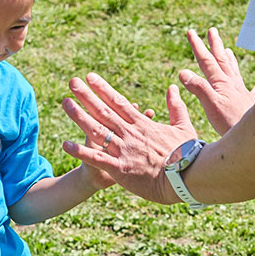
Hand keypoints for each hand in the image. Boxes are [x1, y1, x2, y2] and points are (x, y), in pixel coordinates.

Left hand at [61, 73, 197, 203]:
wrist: (188, 178)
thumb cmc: (188, 154)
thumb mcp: (184, 126)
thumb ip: (176, 106)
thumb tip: (173, 87)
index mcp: (143, 124)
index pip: (119, 102)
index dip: (103, 89)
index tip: (90, 77)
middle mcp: (130, 133)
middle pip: (104, 111)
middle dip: (86, 96)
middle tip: (72, 82)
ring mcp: (124, 150)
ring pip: (97, 130)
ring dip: (80, 117)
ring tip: (65, 103)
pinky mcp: (120, 169)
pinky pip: (97, 158)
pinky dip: (81, 151)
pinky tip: (65, 144)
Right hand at [179, 27, 254, 135]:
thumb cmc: (232, 123)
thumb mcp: (211, 105)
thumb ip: (198, 87)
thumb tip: (183, 72)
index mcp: (221, 83)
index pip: (207, 60)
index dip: (198, 46)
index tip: (191, 32)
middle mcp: (233, 84)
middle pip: (222, 60)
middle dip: (215, 44)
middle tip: (212, 30)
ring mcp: (243, 93)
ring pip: (235, 71)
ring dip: (229, 59)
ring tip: (228, 49)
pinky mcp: (251, 104)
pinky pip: (251, 91)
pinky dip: (251, 86)